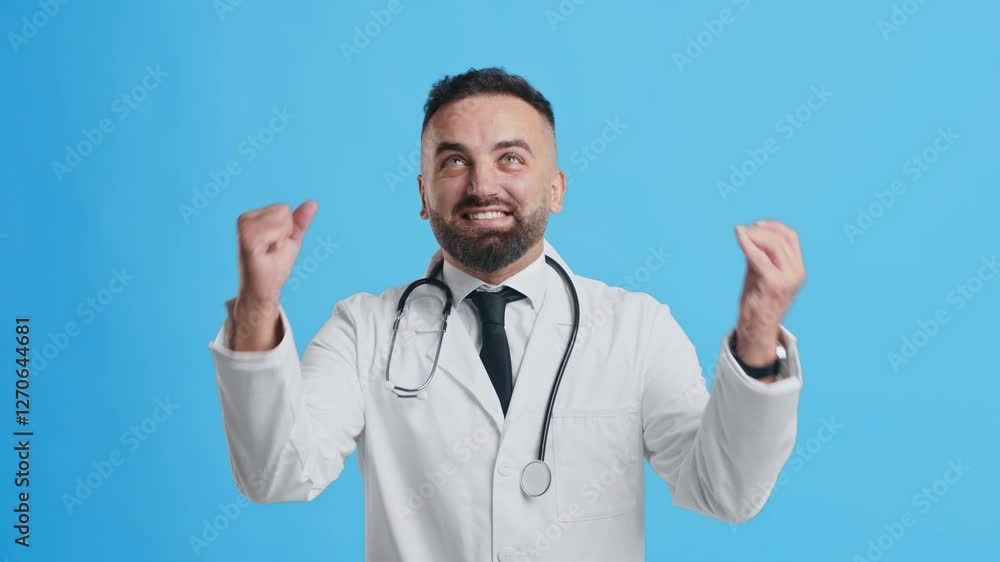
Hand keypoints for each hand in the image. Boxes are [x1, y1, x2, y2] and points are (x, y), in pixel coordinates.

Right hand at [232, 201, 317, 349]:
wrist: (263, 291)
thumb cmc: (273, 267)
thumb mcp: (291, 240)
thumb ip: (300, 221)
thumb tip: (313, 203)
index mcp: (251, 217)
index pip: (284, 208)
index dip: (286, 229)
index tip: (275, 245)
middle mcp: (244, 220)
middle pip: (283, 211)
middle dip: (285, 233)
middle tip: (273, 250)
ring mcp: (244, 229)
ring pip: (281, 219)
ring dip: (281, 239)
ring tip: (269, 253)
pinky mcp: (247, 241)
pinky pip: (275, 231)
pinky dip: (277, 244)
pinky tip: (266, 255)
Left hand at [733, 219, 805, 367]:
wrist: (758, 328)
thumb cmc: (758, 301)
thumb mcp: (761, 272)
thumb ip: (760, 253)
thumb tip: (749, 233)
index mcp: (798, 268)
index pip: (791, 237)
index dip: (774, 226)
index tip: (756, 224)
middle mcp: (797, 272)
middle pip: (783, 238)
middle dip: (762, 229)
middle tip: (744, 229)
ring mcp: (787, 278)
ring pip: (773, 244)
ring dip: (755, 234)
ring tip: (741, 233)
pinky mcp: (773, 283)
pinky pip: (759, 257)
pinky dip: (748, 243)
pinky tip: (739, 235)